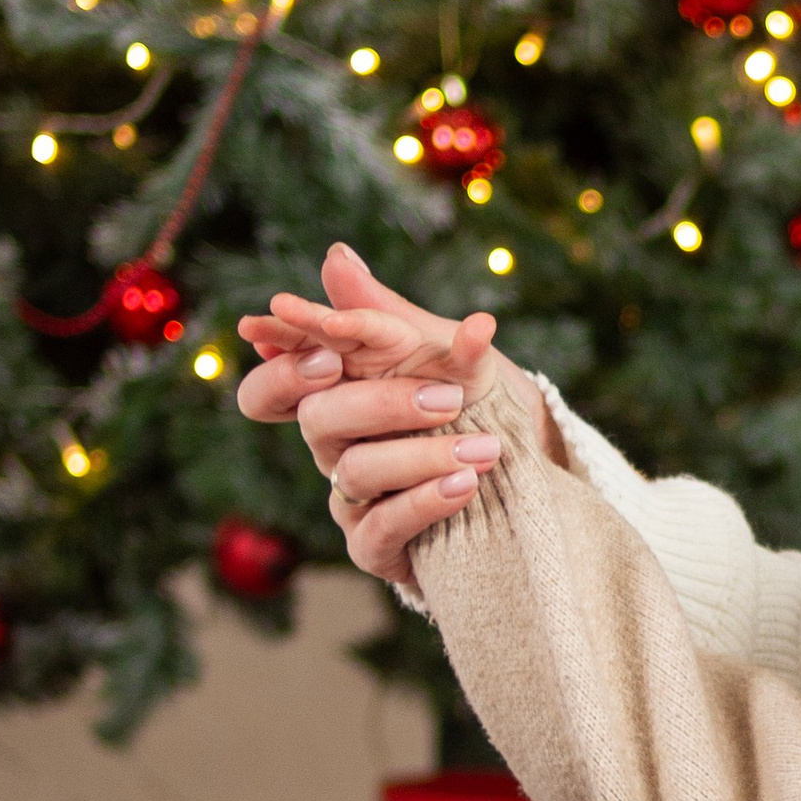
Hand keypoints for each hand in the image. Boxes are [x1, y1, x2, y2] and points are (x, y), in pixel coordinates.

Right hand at [234, 244, 553, 583]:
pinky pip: (383, 526)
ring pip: (356, 473)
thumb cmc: (471, 405)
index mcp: (334, 395)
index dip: (283, 369)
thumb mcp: (442, 352)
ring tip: (483, 450)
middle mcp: (332, 446)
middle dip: (381, 404)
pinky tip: (464, 486)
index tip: (327, 354)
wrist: (524, 474)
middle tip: (449, 398)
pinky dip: (425, 502)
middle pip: (317, 422)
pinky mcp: (374, 545)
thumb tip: (335, 255)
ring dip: (423, 456)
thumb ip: (388, 312)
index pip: (276, 385)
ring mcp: (351, 497)